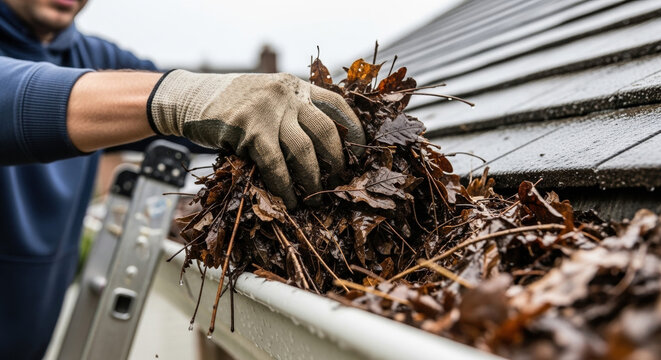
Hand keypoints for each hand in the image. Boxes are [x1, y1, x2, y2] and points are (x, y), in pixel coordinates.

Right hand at [148, 70, 364, 207]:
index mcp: (296, 86)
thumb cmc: (232, 104)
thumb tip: (321, 149)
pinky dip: (284, 186)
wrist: (190, 98)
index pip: (336, 103)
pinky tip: (288, 199)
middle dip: (336, 160)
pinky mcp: (249, 130)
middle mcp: (286, 94)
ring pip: (303, 151)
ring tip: (315, 197)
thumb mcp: (268, 96)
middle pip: (325, 130)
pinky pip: (275, 164)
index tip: (360, 149)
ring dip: (312, 179)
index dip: (353, 128)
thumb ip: (292, 112)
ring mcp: (268, 111)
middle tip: (338, 180)